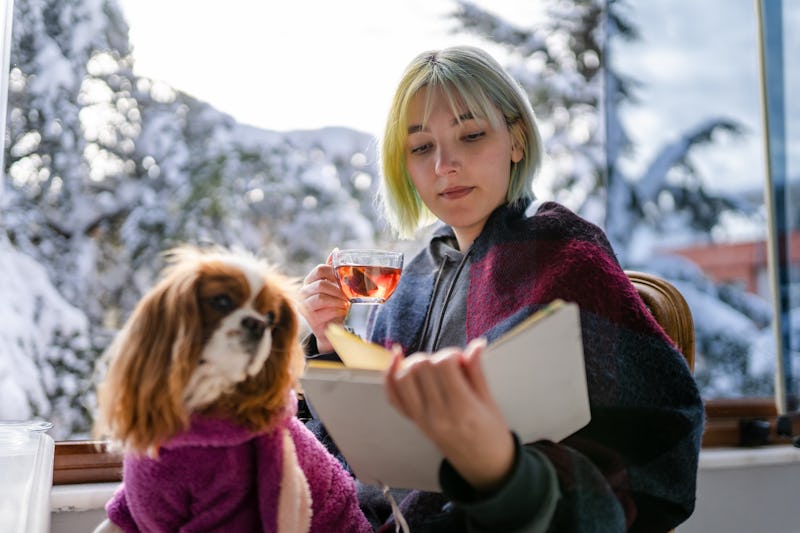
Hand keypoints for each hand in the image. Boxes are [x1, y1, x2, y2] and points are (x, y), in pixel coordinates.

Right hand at [298, 249, 348, 352]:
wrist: (334, 327)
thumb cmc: (336, 304)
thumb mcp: (336, 286)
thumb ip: (334, 271)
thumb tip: (335, 251)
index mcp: (311, 280)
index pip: (320, 269)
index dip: (334, 273)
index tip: (345, 280)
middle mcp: (304, 291)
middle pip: (321, 284)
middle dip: (338, 290)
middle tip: (348, 295)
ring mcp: (304, 305)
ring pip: (321, 298)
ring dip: (337, 301)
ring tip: (345, 304)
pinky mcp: (309, 318)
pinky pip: (323, 311)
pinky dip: (335, 311)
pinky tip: (341, 312)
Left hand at [385, 339, 514, 491]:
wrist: (483, 466)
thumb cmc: (491, 434)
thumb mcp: (490, 402)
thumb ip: (478, 372)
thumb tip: (476, 344)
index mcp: (461, 408)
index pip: (442, 365)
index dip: (451, 354)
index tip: (461, 359)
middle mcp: (437, 414)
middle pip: (420, 368)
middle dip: (434, 358)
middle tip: (449, 366)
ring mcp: (422, 419)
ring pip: (402, 378)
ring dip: (414, 365)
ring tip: (431, 369)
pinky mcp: (414, 421)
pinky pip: (393, 396)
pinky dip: (390, 377)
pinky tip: (396, 361)